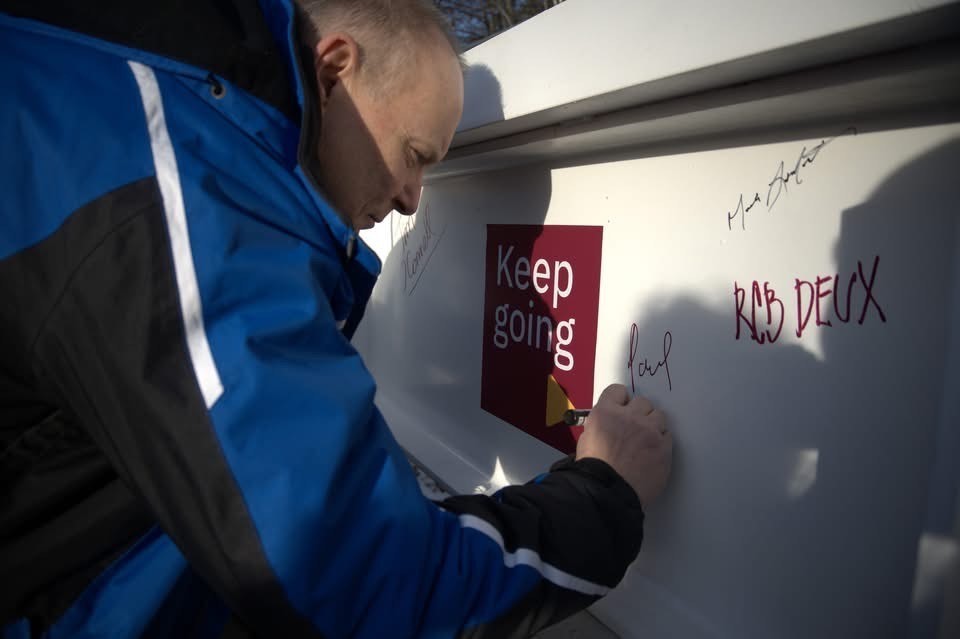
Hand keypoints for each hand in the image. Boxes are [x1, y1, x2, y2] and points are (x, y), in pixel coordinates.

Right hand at [575, 384, 672, 506]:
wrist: (608, 491)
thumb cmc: (593, 469)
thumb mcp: (587, 439)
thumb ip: (602, 424)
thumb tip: (610, 422)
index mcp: (606, 412)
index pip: (618, 391)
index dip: (620, 401)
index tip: (621, 408)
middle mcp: (629, 417)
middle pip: (642, 401)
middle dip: (639, 413)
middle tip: (634, 428)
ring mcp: (649, 431)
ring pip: (659, 416)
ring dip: (653, 425)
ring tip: (645, 441)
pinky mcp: (664, 447)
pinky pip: (668, 436)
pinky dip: (661, 442)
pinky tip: (652, 453)